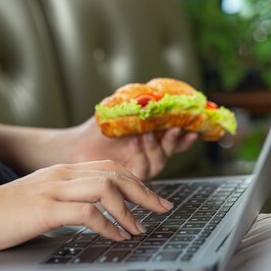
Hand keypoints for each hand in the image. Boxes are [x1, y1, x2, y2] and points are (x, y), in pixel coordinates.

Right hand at [0, 161, 173, 252]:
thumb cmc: (5, 211)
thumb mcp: (43, 197)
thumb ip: (70, 197)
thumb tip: (100, 212)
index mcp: (64, 170)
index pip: (111, 168)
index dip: (138, 182)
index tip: (155, 198)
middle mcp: (62, 174)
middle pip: (115, 173)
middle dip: (144, 192)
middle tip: (163, 208)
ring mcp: (54, 189)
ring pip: (106, 188)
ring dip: (129, 210)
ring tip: (139, 229)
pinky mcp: (45, 209)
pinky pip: (87, 213)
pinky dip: (108, 225)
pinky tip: (116, 237)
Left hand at [33, 118, 197, 179]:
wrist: (75, 145)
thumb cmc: (96, 129)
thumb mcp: (119, 111)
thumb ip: (136, 103)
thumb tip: (152, 92)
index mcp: (150, 139)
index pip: (175, 140)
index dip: (186, 136)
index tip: (194, 128)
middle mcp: (147, 155)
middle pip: (171, 151)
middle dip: (176, 140)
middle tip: (176, 128)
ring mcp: (138, 167)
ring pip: (159, 162)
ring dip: (156, 146)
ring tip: (147, 133)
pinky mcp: (127, 179)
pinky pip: (142, 170)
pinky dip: (142, 155)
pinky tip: (137, 142)